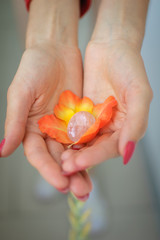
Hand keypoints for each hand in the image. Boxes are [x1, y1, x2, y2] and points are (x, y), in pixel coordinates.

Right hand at [1, 43, 91, 198]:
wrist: (55, 51)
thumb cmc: (33, 68)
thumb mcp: (21, 94)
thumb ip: (14, 122)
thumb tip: (2, 151)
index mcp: (30, 129)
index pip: (38, 155)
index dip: (48, 170)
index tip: (61, 183)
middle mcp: (47, 132)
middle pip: (57, 158)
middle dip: (68, 176)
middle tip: (81, 192)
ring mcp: (64, 127)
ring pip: (73, 152)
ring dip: (81, 169)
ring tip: (89, 186)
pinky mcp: (79, 119)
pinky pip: (86, 137)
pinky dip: (91, 150)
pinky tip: (98, 161)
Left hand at [61, 40, 152, 173]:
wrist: (111, 46)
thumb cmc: (129, 66)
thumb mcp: (138, 93)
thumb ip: (136, 123)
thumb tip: (127, 153)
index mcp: (128, 126)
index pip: (111, 147)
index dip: (96, 156)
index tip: (79, 162)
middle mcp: (112, 128)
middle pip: (96, 149)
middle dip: (81, 159)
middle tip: (65, 167)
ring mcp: (96, 121)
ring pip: (84, 142)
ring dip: (72, 152)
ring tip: (59, 160)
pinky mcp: (83, 114)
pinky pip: (74, 128)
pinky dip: (66, 136)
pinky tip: (56, 142)